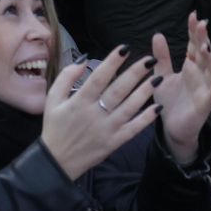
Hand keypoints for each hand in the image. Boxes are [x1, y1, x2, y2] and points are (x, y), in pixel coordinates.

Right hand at [39, 47, 160, 180]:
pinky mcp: (114, 142)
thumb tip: (83, 60)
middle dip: (135, 73)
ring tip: (158, 78)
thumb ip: (65, 77)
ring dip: (145, 92)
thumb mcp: (52, 99)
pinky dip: (146, 119)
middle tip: (150, 59)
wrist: (57, 161)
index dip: (112, 61)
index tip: (125, 48)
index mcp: (79, 101)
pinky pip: (133, 129)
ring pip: (129, 108)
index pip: (99, 77)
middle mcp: (95, 113)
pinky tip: (158, 108)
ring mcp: (107, 129)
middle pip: (118, 90)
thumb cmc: (54, 127)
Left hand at [151, 15, 210, 164]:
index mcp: (190, 67)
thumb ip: (161, 57)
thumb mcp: (161, 76)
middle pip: (205, 54)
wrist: (171, 128)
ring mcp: (204, 89)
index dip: (194, 31)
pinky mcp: (204, 105)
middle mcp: (200, 75)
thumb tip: (158, 34)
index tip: (193, 15)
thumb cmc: (170, 101)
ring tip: (206, 47)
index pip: (194, 45)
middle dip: (204, 39)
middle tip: (201, 24)